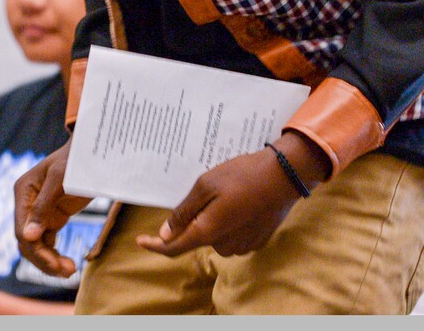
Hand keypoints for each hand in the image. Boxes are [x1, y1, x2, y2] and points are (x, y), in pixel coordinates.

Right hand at [13, 139, 91, 277]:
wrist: (94, 154)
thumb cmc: (76, 160)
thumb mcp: (60, 179)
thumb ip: (43, 206)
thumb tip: (27, 237)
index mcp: (23, 191)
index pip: (21, 227)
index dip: (34, 248)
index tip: (54, 264)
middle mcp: (27, 203)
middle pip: (27, 241)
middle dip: (43, 259)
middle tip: (67, 271)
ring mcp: (39, 212)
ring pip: (36, 246)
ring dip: (49, 262)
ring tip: (70, 271)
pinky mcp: (52, 219)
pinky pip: (48, 244)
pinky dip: (55, 256)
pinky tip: (69, 265)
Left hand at [137, 133, 329, 258]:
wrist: (283, 176)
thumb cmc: (242, 175)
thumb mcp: (206, 185)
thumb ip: (185, 212)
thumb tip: (166, 234)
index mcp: (208, 231)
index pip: (174, 248)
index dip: (155, 246)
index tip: (140, 240)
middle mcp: (224, 244)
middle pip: (197, 236)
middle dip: (195, 217)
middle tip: (208, 189)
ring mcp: (243, 245)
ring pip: (215, 234)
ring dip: (214, 218)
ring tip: (229, 190)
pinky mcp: (257, 241)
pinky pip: (233, 233)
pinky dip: (231, 220)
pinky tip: (241, 199)